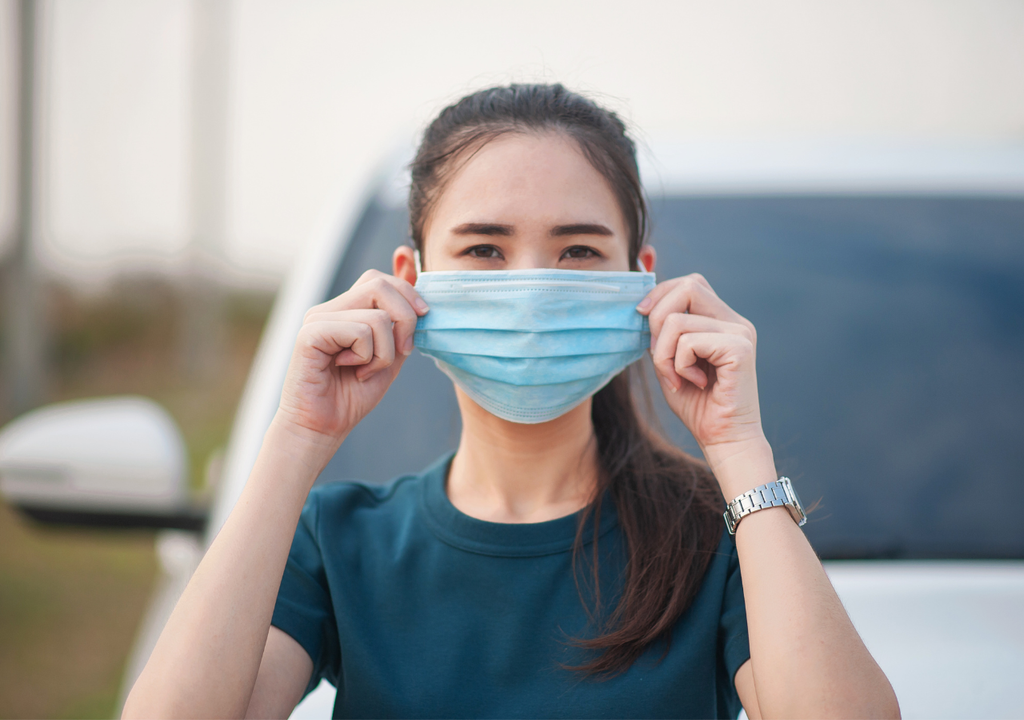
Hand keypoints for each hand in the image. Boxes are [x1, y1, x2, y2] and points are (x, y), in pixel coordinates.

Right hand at [275, 270, 427, 456]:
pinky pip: (361, 332)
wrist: (322, 428)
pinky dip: (367, 357)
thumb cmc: (353, 395)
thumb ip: (401, 323)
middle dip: (406, 320)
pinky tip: (350, 371)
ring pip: (377, 316)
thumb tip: (416, 281)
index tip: (423, 315)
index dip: (408, 291)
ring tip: (365, 370)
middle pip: (380, 286)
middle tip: (400, 352)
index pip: (379, 279)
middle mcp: (329, 309)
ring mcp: (317, 318)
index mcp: (345, 310)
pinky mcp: (310, 334)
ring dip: (385, 351)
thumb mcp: (390, 354)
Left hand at [637, 273, 769, 483]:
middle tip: (658, 354)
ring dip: (663, 354)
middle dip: (657, 318)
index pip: (690, 284)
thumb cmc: (697, 405)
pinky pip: (688, 343)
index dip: (661, 293)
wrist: (723, 438)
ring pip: (677, 321)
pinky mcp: (740, 348)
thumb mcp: (670, 362)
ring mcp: (740, 332)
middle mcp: (735, 321)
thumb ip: (662, 334)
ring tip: (676, 378)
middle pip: (687, 286)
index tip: (641, 315)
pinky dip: (678, 366)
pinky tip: (694, 383)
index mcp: (722, 320)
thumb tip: (644, 306)